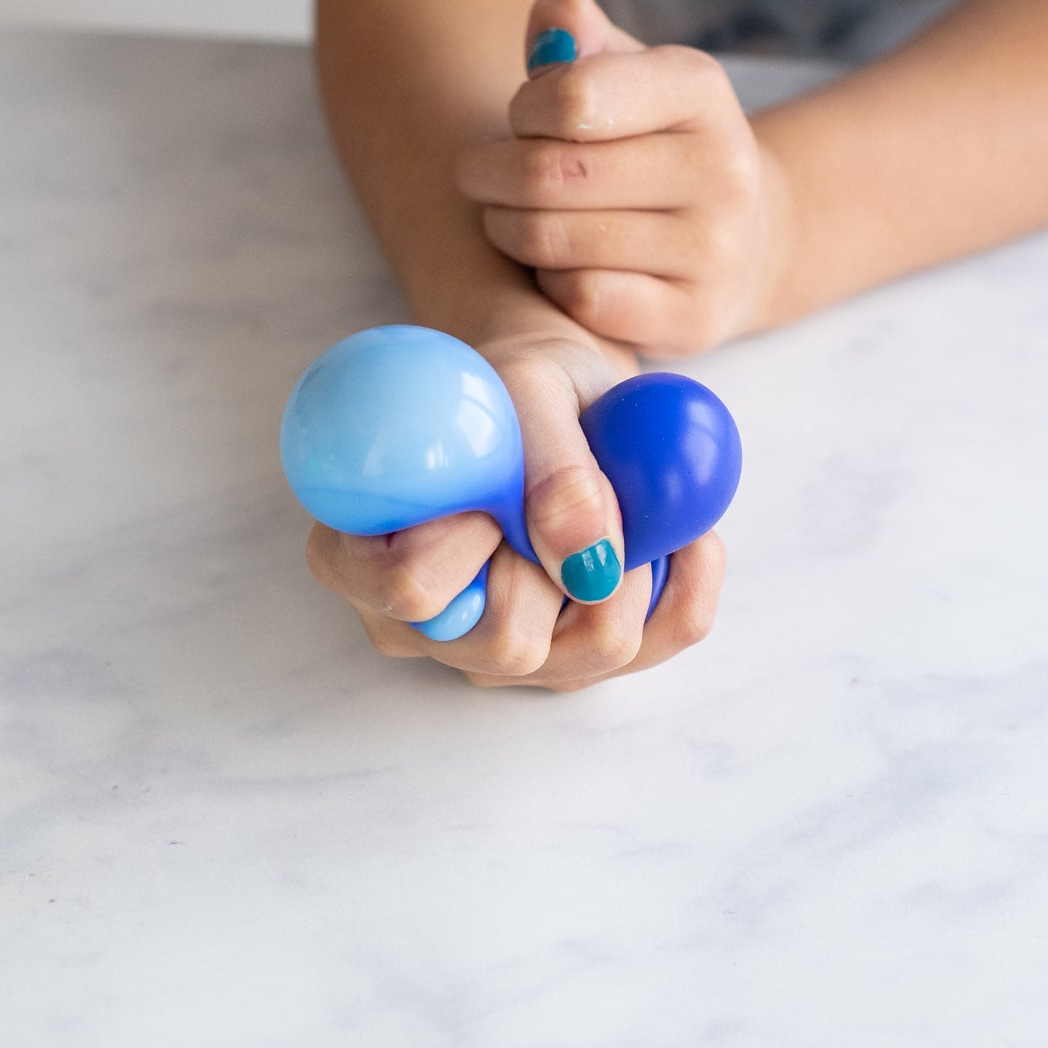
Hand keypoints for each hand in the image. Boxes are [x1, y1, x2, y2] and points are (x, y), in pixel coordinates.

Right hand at [304, 328, 724, 688]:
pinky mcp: (571, 660)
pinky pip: (653, 648)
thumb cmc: (515, 390)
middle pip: (505, 642)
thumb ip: (548, 460)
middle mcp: (422, 625)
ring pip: (586, 656)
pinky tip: (686, 531)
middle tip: (578, 487)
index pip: (409, 587)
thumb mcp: (528, 386)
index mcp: (361, 555)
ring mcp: (494, 653)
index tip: (499, 475)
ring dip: (633, 570)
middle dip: (564, 560)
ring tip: (626, 497)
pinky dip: (686, 582)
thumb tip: (587, 559)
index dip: (470, 537)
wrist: (555, 400)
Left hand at [455, 0, 792, 355]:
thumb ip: (581, 40)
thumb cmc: (653, 145)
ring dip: (507, 229)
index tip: (518, 120)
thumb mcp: (628, 77)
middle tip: (477, 175)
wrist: (740, 240)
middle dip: (490, 173)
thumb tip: (555, 17)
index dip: (522, 110)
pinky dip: (549, 284)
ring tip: (504, 218)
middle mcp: (721, 168)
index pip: (572, 95)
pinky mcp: (697, 316)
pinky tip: (555, 267)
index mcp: (700, 89)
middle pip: (550, 172)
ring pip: (556, 239)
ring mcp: (715, 249)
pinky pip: (583, 298)